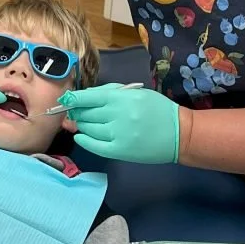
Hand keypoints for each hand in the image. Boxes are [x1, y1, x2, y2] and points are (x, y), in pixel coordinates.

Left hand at [59, 83, 179, 163]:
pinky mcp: (119, 151)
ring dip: (82, 126)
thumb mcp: (137, 93)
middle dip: (78, 113)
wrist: (179, 133)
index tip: (66, 100)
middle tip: (74, 113)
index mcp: (122, 98)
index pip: (89, 97)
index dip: (74, 99)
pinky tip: (80, 137)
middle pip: (86, 114)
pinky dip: (84, 141)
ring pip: (88, 129)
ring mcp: (117, 135)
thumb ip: (111, 93)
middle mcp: (117, 115)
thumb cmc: (158, 109)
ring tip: (83, 123)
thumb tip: (85, 99)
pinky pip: (94, 146)